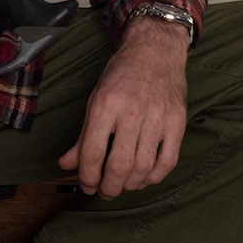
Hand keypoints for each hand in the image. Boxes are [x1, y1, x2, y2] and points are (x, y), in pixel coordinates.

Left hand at [58, 17, 188, 198]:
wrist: (155, 50)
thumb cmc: (122, 74)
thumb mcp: (96, 98)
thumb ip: (82, 135)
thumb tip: (65, 164)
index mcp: (106, 104)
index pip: (92, 152)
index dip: (87, 176)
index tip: (87, 184)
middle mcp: (133, 111)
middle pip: (119, 165)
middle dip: (108, 188)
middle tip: (105, 192)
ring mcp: (158, 117)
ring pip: (143, 167)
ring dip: (130, 185)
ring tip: (122, 185)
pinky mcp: (177, 122)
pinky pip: (168, 161)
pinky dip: (154, 177)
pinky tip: (145, 178)